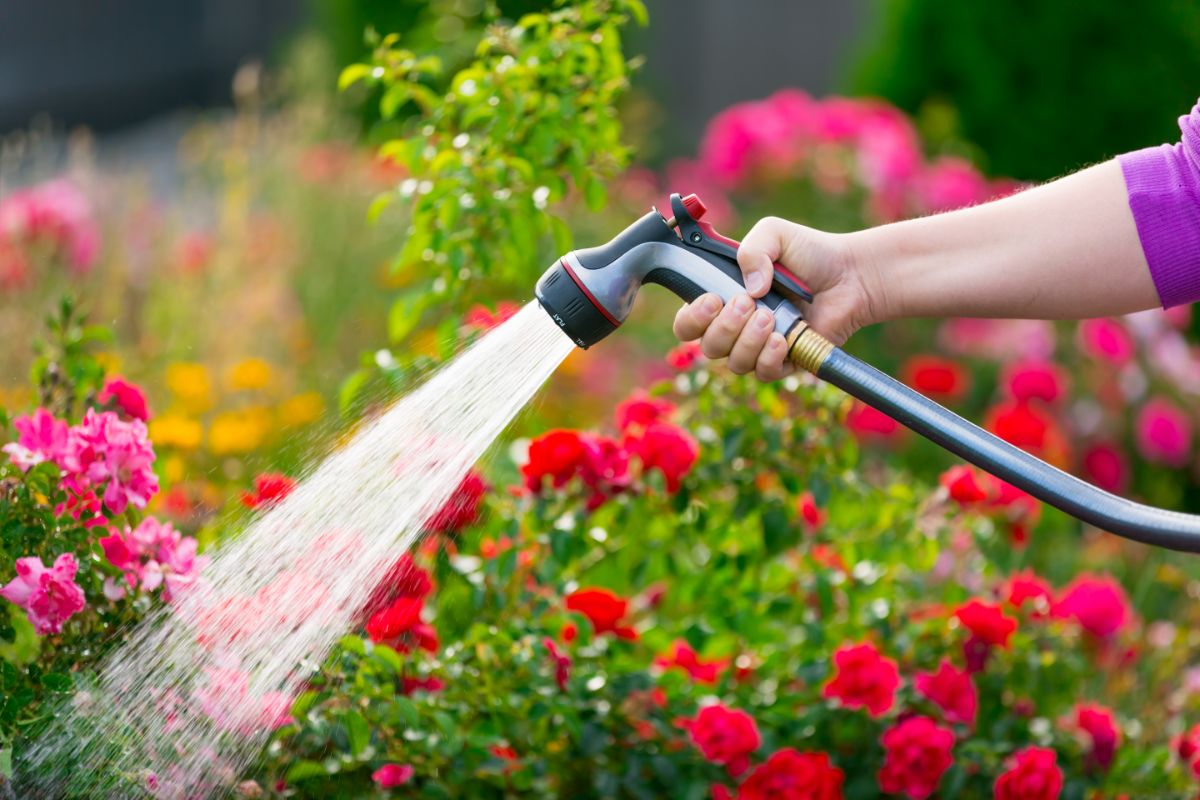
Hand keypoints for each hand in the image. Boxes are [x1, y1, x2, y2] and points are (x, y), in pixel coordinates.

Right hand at [671, 217, 882, 379]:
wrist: (851, 274)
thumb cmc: (809, 253)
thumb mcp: (774, 234)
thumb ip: (751, 249)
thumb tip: (749, 291)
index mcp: (723, 299)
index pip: (687, 323)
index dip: (692, 318)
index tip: (712, 300)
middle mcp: (736, 327)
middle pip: (707, 347)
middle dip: (724, 328)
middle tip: (748, 304)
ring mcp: (759, 347)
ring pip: (734, 363)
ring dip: (748, 341)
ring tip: (771, 317)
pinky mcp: (784, 362)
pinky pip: (763, 373)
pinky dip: (769, 357)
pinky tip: (783, 338)